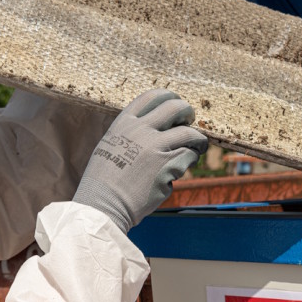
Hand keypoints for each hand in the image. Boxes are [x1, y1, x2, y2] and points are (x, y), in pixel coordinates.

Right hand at [72, 89, 207, 233]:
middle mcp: (141, 131)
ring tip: (197, 147)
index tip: (176, 103)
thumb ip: (131, 134)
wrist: (103, 204)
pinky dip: (190, 161)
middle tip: (190, 121)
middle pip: (176, 108)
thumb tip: (156, 128)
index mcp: (125, 124)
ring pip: (189, 134)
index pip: (152, 97)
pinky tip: (182, 167)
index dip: (169, 97)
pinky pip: (189, 157)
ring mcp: (156, 148)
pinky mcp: (168, 166)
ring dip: (197, 140)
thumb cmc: (105, 181)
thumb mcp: (110, 146)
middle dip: (188, 112)